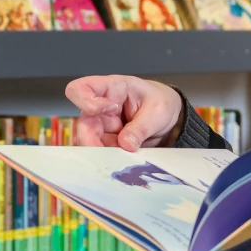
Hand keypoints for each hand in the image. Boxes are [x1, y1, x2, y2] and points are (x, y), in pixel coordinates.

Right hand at [64, 76, 182, 150]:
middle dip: (94, 142)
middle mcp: (100, 108)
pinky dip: (110, 160)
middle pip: (83, 125)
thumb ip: (141, 127)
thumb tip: (125, 144)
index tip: (110, 110)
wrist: (169, 117)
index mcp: (111, 89)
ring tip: (123, 158)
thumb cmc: (160, 103)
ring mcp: (102, 126)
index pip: (80, 89)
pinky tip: (123, 161)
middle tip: (114, 152)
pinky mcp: (107, 142)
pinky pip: (101, 153)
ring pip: (89, 143)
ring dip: (104, 154)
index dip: (87, 102)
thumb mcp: (158, 111)